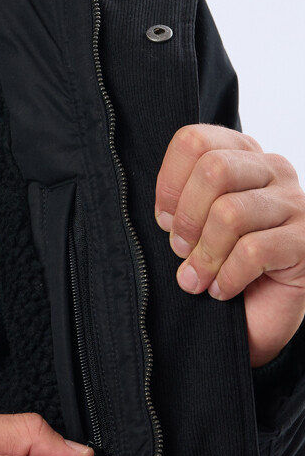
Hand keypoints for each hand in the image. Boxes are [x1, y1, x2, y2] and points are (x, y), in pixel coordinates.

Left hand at [155, 124, 304, 367]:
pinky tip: (222, 290)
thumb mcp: (195, 225)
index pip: (195, 140)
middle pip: (214, 169)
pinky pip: (253, 251)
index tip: (164, 219)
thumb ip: (180, 203)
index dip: (169, 182)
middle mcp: (273, 170)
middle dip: (187, 217)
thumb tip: (164, 212)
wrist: (259, 315)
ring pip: (230, 213)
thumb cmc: (222, 262)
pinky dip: (227, 276)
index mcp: (241, 154)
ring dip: (205, 255)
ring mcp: (295, 203)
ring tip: (197, 279)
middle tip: (180, 250)